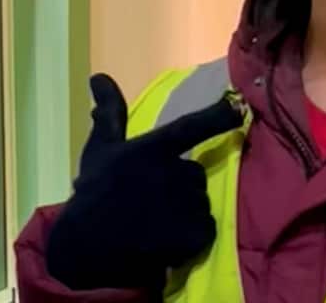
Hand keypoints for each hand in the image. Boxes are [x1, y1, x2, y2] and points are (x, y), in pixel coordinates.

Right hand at [45, 74, 243, 291]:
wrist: (84, 250)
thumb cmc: (93, 194)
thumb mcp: (100, 149)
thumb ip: (110, 113)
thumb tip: (99, 76)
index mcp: (152, 149)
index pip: (192, 127)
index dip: (219, 116)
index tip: (240, 107)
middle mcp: (171, 172)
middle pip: (196, 174)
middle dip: (180, 186)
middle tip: (150, 201)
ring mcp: (184, 204)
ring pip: (201, 202)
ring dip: (185, 211)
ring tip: (154, 223)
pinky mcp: (193, 234)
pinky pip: (205, 228)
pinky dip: (191, 236)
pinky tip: (165, 240)